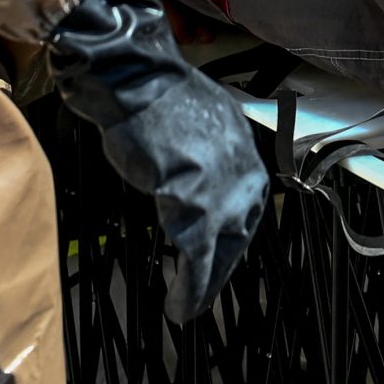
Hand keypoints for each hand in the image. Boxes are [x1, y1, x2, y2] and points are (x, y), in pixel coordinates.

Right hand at [49, 0, 267, 320]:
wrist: (133, 79)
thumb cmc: (150, 93)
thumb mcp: (191, 118)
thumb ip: (201, 149)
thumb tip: (191, 175)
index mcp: (243, 143)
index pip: (251, 199)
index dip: (235, 230)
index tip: (222, 249)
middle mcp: (242, 166)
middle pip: (243, 228)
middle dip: (225, 261)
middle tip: (206, 286)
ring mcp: (221, 186)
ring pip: (223, 249)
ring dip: (208, 282)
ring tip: (191, 304)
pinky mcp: (194, 203)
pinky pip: (198, 257)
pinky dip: (191, 286)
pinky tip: (181, 303)